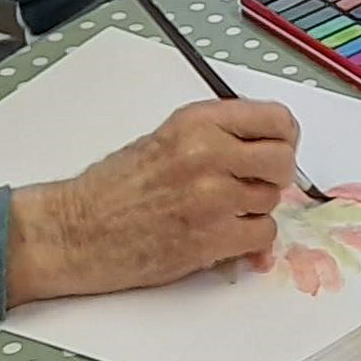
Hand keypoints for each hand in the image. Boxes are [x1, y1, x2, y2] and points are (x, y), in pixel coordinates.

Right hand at [4, 97, 299, 302]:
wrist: (76, 231)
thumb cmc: (113, 188)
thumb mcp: (166, 138)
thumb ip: (217, 136)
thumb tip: (267, 146)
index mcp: (198, 122)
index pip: (277, 119)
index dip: (283, 137)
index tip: (276, 148)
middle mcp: (208, 153)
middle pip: (284, 160)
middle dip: (275, 175)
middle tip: (252, 184)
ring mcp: (212, 197)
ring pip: (273, 201)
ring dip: (255, 209)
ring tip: (220, 211)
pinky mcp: (211, 238)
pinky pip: (262, 236)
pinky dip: (249, 241)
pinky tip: (220, 235)